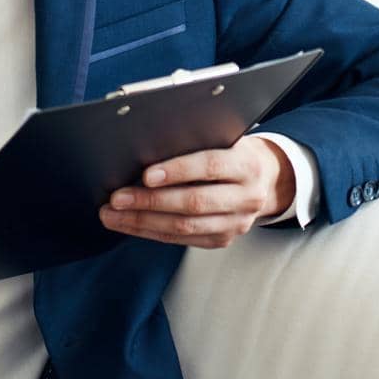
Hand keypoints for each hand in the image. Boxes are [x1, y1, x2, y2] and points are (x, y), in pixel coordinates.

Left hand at [99, 135, 294, 248]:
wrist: (264, 178)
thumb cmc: (233, 151)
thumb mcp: (224, 138)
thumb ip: (195, 141)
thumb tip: (147, 145)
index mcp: (248, 164)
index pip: (210, 166)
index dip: (177, 170)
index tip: (145, 174)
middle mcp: (247, 196)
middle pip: (194, 202)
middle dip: (150, 201)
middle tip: (117, 198)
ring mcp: (237, 223)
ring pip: (185, 227)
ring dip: (143, 222)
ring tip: (114, 214)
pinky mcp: (223, 239)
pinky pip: (182, 240)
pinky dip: (152, 232)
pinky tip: (130, 224)